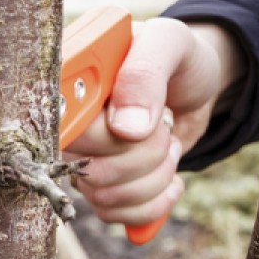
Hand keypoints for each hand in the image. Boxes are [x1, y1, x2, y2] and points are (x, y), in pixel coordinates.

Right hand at [64, 18, 243, 225]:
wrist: (196, 85)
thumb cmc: (176, 57)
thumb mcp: (170, 44)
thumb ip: (145, 74)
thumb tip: (126, 129)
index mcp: (68, 84)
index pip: (62, 129)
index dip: (100, 137)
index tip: (136, 127)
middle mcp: (65, 126)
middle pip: (87, 169)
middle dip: (143, 154)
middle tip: (164, 124)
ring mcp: (79, 159)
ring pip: (104, 196)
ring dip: (154, 177)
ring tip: (169, 144)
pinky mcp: (99, 186)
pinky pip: (114, 214)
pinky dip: (153, 203)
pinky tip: (171, 179)